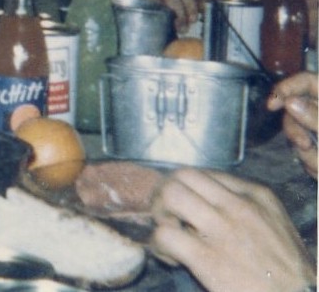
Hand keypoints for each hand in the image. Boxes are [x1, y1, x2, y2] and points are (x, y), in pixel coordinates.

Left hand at [150, 168, 314, 291]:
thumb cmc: (287, 272)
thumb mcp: (274, 226)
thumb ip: (244, 208)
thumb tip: (207, 204)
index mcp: (256, 195)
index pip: (205, 173)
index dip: (189, 189)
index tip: (188, 208)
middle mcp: (237, 204)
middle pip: (183, 175)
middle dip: (167, 192)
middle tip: (168, 214)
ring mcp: (221, 228)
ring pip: (170, 194)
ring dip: (160, 212)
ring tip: (168, 231)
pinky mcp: (206, 257)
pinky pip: (165, 234)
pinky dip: (158, 244)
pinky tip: (170, 257)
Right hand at [268, 71, 317, 178]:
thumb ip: (317, 117)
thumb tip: (291, 102)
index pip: (307, 81)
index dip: (288, 87)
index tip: (272, 104)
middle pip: (297, 110)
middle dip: (296, 130)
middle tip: (304, 145)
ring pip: (300, 135)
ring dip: (309, 155)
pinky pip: (307, 155)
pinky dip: (314, 166)